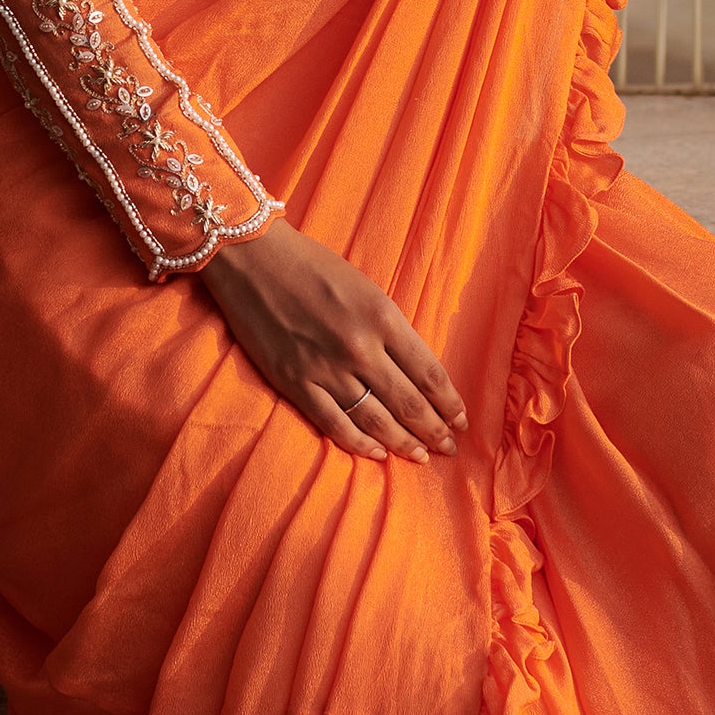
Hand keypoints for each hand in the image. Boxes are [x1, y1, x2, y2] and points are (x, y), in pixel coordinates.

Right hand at [202, 218, 468, 461]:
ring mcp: (326, 369)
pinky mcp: (295, 382)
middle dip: (435, 430)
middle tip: (449, 447)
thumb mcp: (366, 288)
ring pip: (377, 420)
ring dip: (404, 444)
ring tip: (421, 456)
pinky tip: (378, 454)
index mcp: (383, 317)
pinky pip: (335, 424)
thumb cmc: (313, 265)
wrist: (253, 258)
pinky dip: (360, 444)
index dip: (449, 403)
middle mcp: (360, 348)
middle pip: (409, 403)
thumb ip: (391, 329)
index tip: (460, 419)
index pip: (429, 373)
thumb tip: (414, 372)